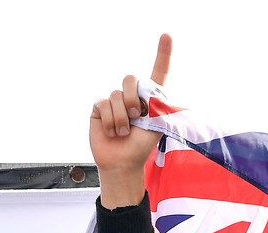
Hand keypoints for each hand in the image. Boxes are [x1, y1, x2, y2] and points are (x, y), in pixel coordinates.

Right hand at [90, 34, 172, 207]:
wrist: (122, 162)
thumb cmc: (141, 147)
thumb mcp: (157, 125)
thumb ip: (160, 107)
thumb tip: (169, 98)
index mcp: (150, 98)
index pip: (158, 72)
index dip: (163, 54)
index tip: (167, 35)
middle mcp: (132, 96)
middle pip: (130, 79)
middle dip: (133, 99)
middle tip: (135, 117)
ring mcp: (114, 101)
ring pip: (115, 96)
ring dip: (121, 118)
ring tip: (123, 132)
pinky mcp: (98, 108)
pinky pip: (102, 104)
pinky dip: (109, 120)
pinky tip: (111, 131)